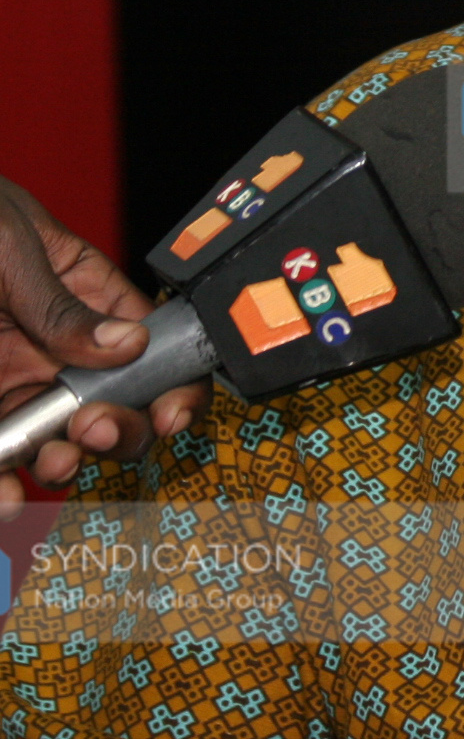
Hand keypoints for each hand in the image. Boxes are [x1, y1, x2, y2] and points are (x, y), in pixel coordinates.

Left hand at [0, 178, 208, 499]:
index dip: (172, 384)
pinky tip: (8, 495)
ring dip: (64, 463)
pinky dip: (5, 487)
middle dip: (118, 428)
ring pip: (53, 444)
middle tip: (93, 427)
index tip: (170, 412)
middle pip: (112, 406)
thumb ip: (61, 303)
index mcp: (81, 296)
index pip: (149, 346)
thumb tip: (129, 343)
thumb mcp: (7, 243)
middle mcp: (51, 349)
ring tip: (54, 461)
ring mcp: (7, 386)